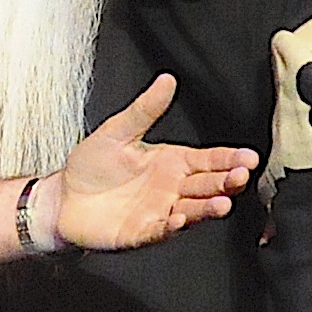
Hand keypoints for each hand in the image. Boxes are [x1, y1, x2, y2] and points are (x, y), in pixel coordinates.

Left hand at [41, 74, 255, 251]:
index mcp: (171, 162)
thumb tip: (166, 80)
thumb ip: (145, 109)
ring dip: (208, 207)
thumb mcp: (118, 131)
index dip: (229, 159)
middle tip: (240, 176)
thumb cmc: (91, 166)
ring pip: (193, 209)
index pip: (209, 160)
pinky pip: (161, 229)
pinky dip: (172, 225)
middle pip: (207, 185)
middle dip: (227, 182)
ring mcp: (160, 211)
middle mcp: (172, 188)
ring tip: (222, 202)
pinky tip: (180, 217)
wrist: (62, 197)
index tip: (249, 157)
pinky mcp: (142, 231)